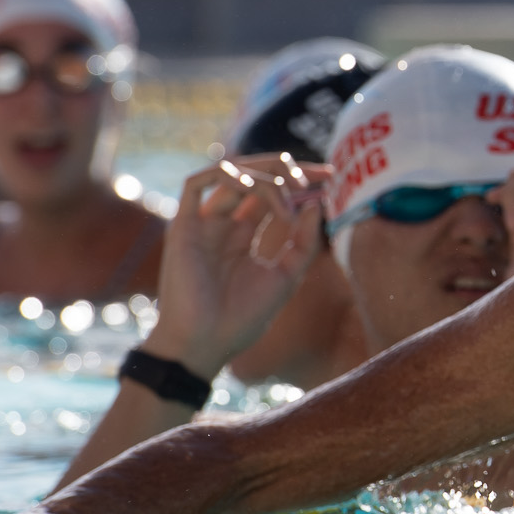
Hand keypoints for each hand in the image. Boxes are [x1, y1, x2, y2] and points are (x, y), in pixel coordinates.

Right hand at [141, 154, 328, 378]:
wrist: (206, 344)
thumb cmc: (243, 318)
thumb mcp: (287, 276)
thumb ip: (303, 241)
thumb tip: (316, 202)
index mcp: (243, 234)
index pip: (271, 192)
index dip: (299, 179)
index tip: (331, 176)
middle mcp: (222, 223)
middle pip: (253, 176)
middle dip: (286, 169)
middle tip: (316, 177)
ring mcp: (202, 223)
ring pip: (232, 175)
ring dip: (265, 177)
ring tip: (290, 192)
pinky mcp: (182, 226)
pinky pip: (196, 184)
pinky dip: (226, 175)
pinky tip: (252, 187)